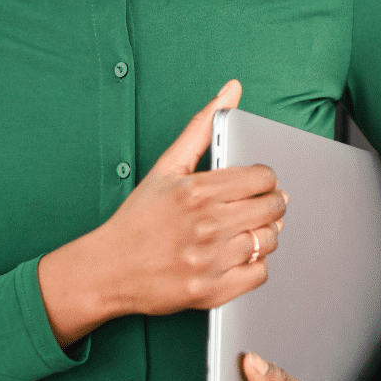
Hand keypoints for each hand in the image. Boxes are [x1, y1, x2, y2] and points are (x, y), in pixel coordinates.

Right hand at [36, 79, 287, 343]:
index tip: (255, 185)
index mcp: (197, 190)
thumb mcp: (167, 166)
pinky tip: (235, 256)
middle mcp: (206, 225)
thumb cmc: (139, 217)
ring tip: (243, 231)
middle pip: (273, 208)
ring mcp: (209, 260)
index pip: (264, 178)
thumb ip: (202, 126)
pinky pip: (259, 274)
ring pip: (269, 241)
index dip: (264, 180)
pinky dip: (254, 265)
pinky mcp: (210, 291)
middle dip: (270, 205)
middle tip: (254, 207)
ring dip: (263, 235)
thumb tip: (231, 89)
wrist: (107, 269)